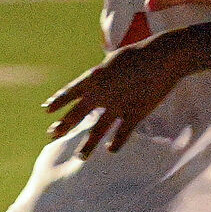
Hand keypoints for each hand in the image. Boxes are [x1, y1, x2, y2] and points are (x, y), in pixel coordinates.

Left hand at [42, 38, 183, 155]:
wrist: (163, 57)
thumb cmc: (140, 55)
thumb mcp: (114, 60)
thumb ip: (102, 74)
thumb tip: (94, 81)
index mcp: (95, 77)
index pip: (71, 92)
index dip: (59, 100)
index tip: (47, 108)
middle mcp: (101, 94)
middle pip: (77, 114)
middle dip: (63, 125)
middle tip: (52, 134)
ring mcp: (117, 106)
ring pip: (98, 130)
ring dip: (88, 145)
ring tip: (80, 157)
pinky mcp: (134, 113)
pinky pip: (122, 133)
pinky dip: (117, 143)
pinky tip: (111, 150)